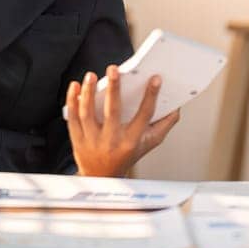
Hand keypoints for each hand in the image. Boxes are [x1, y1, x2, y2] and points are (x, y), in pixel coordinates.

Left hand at [66, 67, 181, 177]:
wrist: (101, 178)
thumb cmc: (126, 156)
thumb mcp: (148, 144)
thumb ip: (163, 125)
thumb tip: (176, 107)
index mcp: (131, 141)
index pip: (144, 116)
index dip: (151, 96)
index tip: (155, 79)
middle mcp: (112, 141)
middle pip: (112, 112)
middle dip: (114, 89)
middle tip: (114, 69)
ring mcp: (92, 140)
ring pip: (88, 113)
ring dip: (89, 92)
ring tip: (91, 75)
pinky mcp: (77, 138)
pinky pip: (72, 118)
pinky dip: (72, 101)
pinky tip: (75, 85)